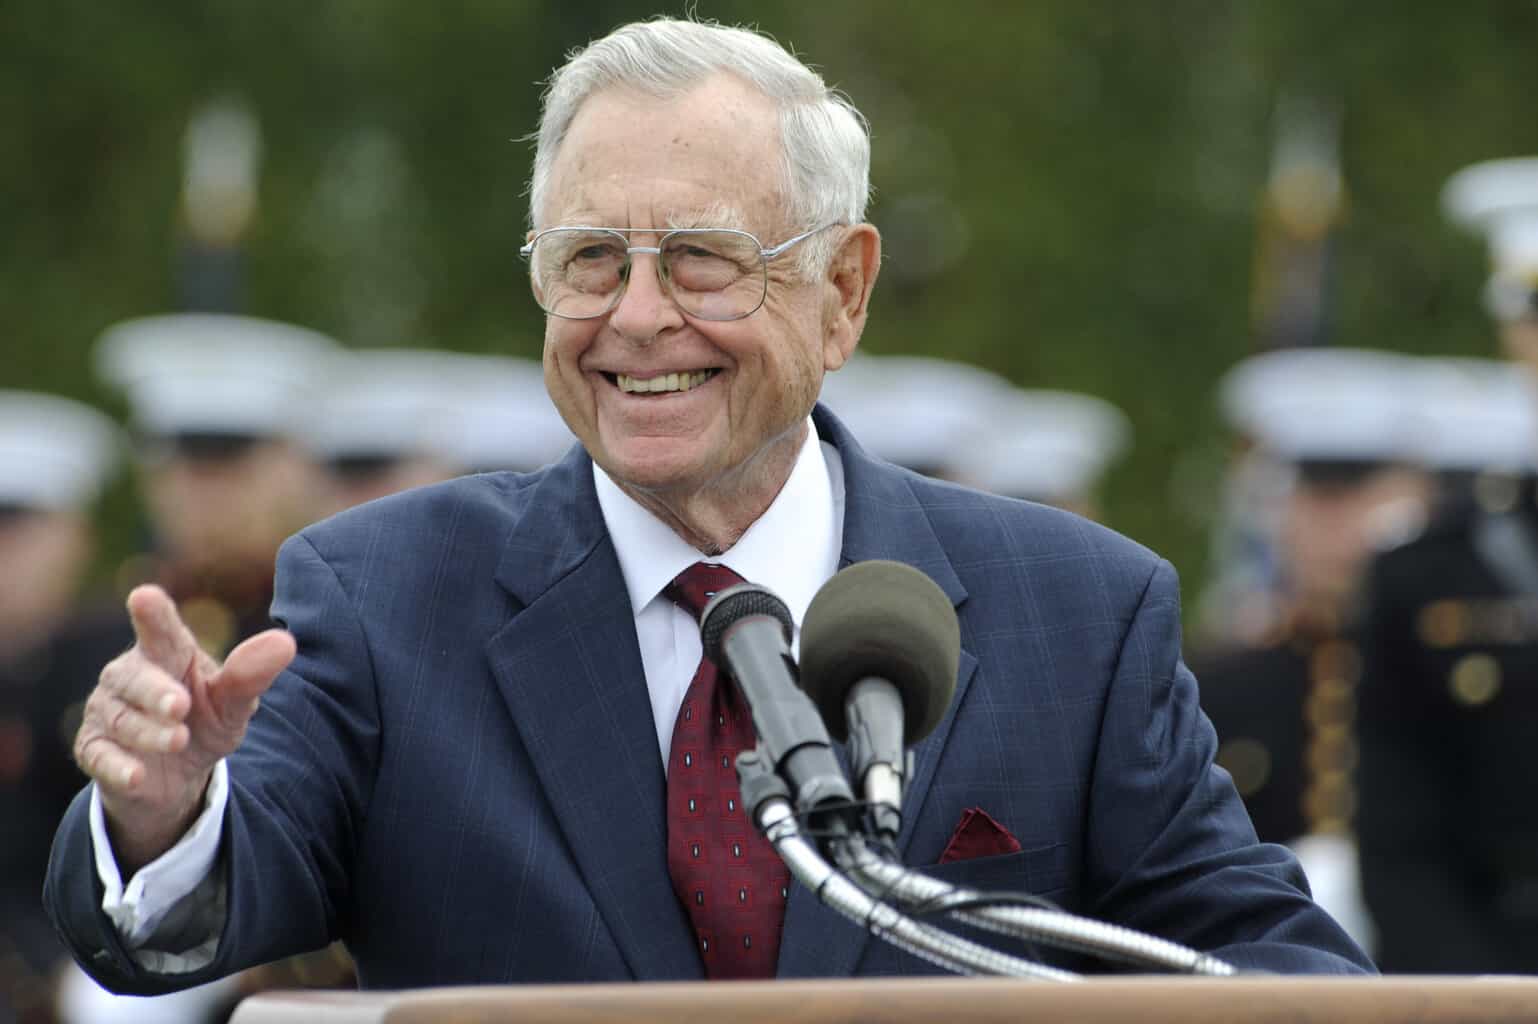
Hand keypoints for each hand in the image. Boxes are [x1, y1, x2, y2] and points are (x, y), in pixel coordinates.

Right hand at [74, 584, 295, 873]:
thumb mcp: (233, 703)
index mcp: (166, 653)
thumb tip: (286, 643)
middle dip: (157, 691)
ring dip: (150, 732)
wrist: (178, 775)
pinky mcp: (93, 748)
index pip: (159, 629)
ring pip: (122, 719)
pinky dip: (118, 766)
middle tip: (181, 705)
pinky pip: (100, 755)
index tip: (144, 596)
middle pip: (136, 677)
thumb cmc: (205, 720)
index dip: (152, 614)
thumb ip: (250, 675)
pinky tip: (136, 775)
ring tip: (179, 740)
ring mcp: (107, 711)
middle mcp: (128, 676)